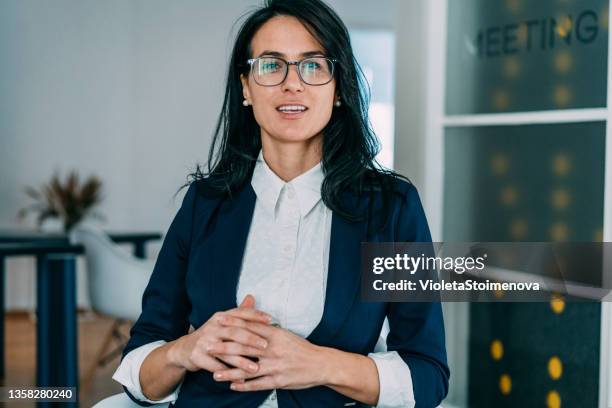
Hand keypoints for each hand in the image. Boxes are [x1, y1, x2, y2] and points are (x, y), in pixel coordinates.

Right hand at [167, 295, 271, 375]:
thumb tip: (252, 297)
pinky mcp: (197, 356)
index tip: (270, 320)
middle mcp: (212, 327)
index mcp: (220, 317)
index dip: (255, 315)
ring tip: (255, 369)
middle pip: (234, 331)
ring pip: (226, 351)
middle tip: (265, 345)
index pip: (240, 313)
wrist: (185, 349)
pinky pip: (216, 366)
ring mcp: (204, 341)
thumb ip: (239, 312)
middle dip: (251, 339)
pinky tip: (240, 380)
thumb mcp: (223, 322)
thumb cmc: (211, 335)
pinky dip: (228, 373)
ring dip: (242, 361)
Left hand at [208, 320, 329, 390]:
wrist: (321, 364)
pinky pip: (258, 384)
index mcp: (276, 335)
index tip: (219, 320)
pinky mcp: (278, 381)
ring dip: (229, 371)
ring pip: (248, 369)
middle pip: (244, 347)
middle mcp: (273, 349)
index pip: (250, 326)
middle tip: (208, 346)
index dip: (233, 323)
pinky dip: (244, 385)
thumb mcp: (286, 335)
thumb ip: (268, 330)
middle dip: (224, 347)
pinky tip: (232, 386)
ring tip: (215, 373)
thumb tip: (252, 323)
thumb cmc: (302, 349)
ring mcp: (275, 366)